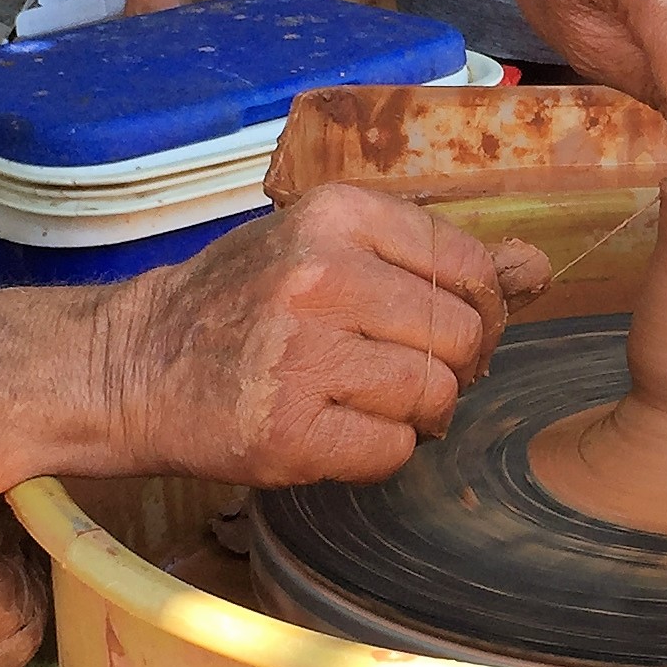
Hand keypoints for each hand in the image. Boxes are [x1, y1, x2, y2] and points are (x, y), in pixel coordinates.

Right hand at [104, 185, 520, 484]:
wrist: (130, 365)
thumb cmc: (238, 304)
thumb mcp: (321, 246)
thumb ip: (426, 257)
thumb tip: (536, 268)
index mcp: (334, 216)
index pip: (464, 263)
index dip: (473, 306)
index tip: (442, 325)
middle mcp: (320, 277)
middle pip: (460, 334)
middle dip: (449, 364)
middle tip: (399, 370)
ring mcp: (303, 356)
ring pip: (434, 395)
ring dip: (416, 412)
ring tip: (361, 400)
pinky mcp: (290, 430)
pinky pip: (393, 449)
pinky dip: (380, 450)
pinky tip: (335, 429)